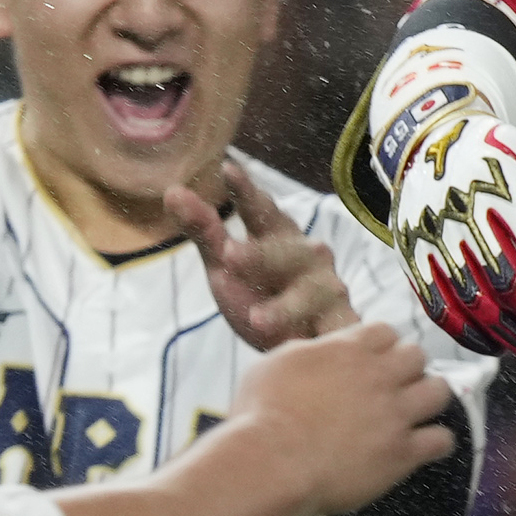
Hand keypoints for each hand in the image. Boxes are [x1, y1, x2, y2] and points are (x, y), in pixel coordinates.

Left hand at [170, 159, 358, 347]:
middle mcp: (310, 257)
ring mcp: (329, 290)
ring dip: (286, 306)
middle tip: (229, 257)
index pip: (260, 210)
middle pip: (286, 251)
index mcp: (279, 236)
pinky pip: (340, 330)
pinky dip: (333, 338)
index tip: (229, 170)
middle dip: (260, 254)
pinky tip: (317, 345)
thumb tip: (172, 190)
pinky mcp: (343, 325)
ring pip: (311, 292)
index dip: (246, 192)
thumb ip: (204, 231)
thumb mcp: (225, 265)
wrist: (297, 345)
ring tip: (257, 321)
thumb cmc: (259, 294)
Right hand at [225, 317, 458, 515]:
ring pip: (439, 391)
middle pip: (417, 355)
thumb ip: (307, 353)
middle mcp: (379, 376)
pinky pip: (442, 440)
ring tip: (417, 410)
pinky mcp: (403, 452)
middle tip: (394, 386)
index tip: (374, 360)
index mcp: (348, 350)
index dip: (381, 345)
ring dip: (430, 398)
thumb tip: (319, 351)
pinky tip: (425, 446)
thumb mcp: (275, 365)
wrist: (272, 463)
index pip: (385, 331)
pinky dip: (437, 442)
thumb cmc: (260, 415)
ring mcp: (395, 414)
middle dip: (408, 367)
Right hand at [356, 29, 515, 361]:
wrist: (433, 136)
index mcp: (504, 189)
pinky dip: (466, 333)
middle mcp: (464, 212)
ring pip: (472, 300)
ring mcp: (432, 234)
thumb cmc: (504, 157)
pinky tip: (494, 347)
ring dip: (509, 333)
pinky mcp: (410, 252)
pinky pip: (436, 304)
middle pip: (507, 282)